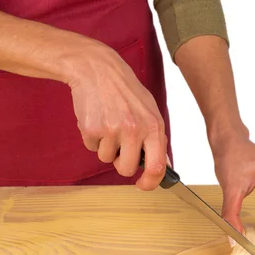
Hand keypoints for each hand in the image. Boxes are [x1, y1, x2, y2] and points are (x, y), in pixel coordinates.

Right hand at [67, 46, 168, 189]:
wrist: (97, 69)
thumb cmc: (125, 91)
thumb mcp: (150, 111)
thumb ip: (156, 139)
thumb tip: (163, 167)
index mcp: (153, 127)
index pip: (157, 166)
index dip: (150, 182)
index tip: (143, 185)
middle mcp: (134, 130)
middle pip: (127, 169)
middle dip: (121, 163)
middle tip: (120, 145)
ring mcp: (112, 130)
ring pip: (107, 159)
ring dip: (106, 147)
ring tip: (108, 124)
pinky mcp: (91, 129)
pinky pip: (91, 148)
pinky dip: (93, 138)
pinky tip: (97, 119)